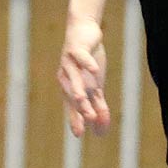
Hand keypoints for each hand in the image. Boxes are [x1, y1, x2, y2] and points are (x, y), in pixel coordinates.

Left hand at [56, 15, 110, 136]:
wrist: (83, 32)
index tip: (78, 135)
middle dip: (80, 107)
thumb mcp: (96, 86)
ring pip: (74, 77)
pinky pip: (81, 57)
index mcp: (70, 88)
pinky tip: (94, 70)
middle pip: (73, 94)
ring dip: (78, 88)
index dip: (75, 119)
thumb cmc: (87, 61)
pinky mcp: (75, 48)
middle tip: (89, 119)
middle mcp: (66, 77)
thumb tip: (102, 130)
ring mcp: (69, 62)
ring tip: (82, 99)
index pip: (73, 107)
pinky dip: (87, 63)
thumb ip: (98, 107)